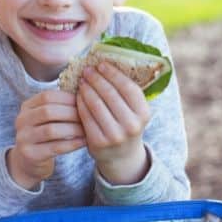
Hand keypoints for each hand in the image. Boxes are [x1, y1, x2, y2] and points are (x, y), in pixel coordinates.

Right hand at [9, 89, 84, 189]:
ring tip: (87, 129)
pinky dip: (72, 143)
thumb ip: (60, 106)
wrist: (28, 161)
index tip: (85, 101)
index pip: (47, 96)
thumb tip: (85, 94)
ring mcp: (24, 138)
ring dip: (73, 129)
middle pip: (48, 111)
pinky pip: (55, 147)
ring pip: (51, 130)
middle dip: (71, 113)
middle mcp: (21, 121)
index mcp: (26, 107)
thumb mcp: (47, 118)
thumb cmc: (45, 135)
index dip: (67, 98)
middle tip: (88, 116)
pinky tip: (84, 141)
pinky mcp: (31, 155)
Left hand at [76, 62, 150, 184]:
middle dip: (96, 79)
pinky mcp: (98, 142)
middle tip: (87, 70)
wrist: (122, 156)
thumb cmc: (126, 125)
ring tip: (82, 81)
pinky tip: (78, 95)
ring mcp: (114, 135)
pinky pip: (85, 116)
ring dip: (86, 89)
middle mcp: (131, 125)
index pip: (128, 87)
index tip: (101, 64)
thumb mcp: (134, 111)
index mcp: (143, 113)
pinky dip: (80, 103)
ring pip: (96, 104)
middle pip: (110, 94)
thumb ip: (125, 93)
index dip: (113, 73)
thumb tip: (106, 64)